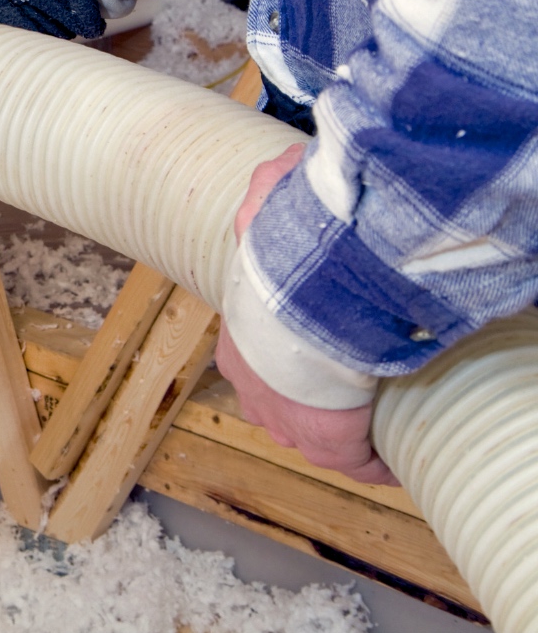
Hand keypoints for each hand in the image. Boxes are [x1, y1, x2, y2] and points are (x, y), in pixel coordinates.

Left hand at [222, 141, 397, 485]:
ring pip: (312, 437)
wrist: (302, 313)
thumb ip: (267, 192)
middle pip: (277, 405)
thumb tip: (280, 167)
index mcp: (235, 344)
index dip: (280, 357)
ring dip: (343, 430)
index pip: (251, 360)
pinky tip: (397, 456)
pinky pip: (358, 464)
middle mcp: (253, 390)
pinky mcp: (328, 447)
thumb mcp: (263, 218)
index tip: (309, 351)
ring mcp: (286, 424)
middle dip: (307, 399)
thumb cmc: (281, 269)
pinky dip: (377, 462)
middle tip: (347, 388)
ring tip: (374, 419)